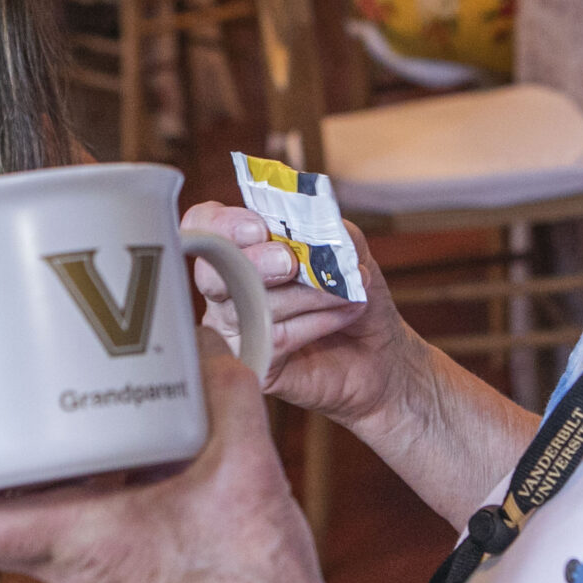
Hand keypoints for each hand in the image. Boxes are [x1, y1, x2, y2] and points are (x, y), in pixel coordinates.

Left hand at [0, 331, 340, 582]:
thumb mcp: (247, 472)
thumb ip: (226, 397)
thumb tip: (204, 342)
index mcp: (81, 542)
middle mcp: (73, 563)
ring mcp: (95, 573)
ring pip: (31, 521)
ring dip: (16, 476)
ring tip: (18, 412)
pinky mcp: (124, 573)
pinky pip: (74, 524)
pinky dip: (72, 485)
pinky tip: (106, 446)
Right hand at [181, 200, 429, 434]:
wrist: (379, 353)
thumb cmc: (354, 296)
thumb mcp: (348, 250)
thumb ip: (326, 228)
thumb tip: (307, 221)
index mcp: (242, 247)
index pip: (203, 226)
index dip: (223, 225)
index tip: (259, 228)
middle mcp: (228, 287)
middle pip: (212, 272)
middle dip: (254, 262)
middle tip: (290, 262)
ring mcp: (235, 329)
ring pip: (251, 305)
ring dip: (307, 293)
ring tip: (348, 292)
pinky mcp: (253, 362)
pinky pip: (274, 337)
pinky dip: (317, 321)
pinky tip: (345, 314)